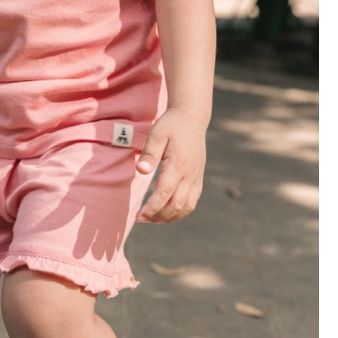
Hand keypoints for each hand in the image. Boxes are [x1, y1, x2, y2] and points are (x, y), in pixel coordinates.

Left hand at [135, 108, 206, 222]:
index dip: (151, 208)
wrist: (192, 118)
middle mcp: (189, 174)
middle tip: (141, 219)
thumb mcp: (157, 134)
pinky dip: (182, 211)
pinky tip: (169, 212)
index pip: (164, 194)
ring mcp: (196, 177)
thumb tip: (141, 171)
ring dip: (170, 217)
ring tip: (154, 219)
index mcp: (178, 165)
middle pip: (175, 205)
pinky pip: (193, 201)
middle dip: (158, 216)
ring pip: (187, 206)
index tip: (139, 216)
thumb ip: (149, 153)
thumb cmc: (171, 125)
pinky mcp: (198, 177)